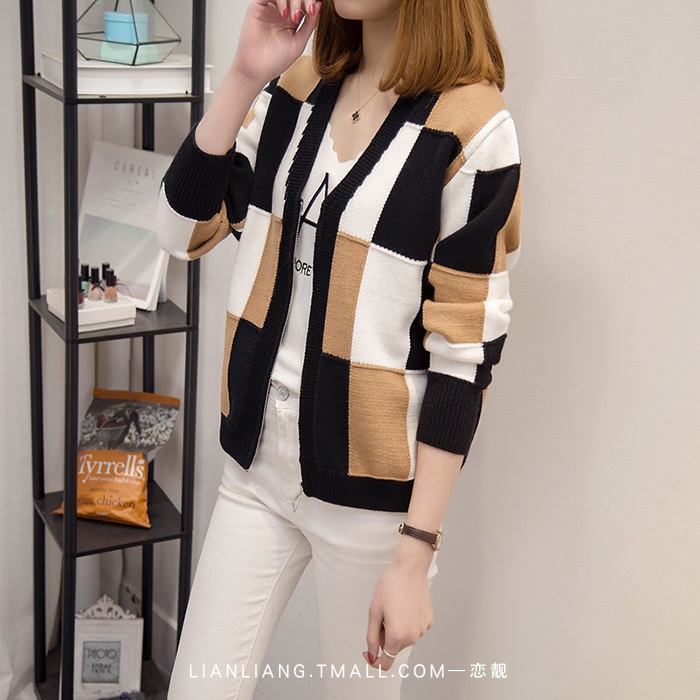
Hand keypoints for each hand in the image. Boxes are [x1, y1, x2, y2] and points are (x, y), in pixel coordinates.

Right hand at [231, 0, 322, 88]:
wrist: (257, 71)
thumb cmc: (276, 61)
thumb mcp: (299, 42)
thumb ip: (310, 24)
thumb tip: (320, 4)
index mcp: (292, 19)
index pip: (304, 2)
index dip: (312, 2)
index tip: (316, 10)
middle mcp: (281, 10)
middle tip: (310, 10)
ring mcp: (269, 7)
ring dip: (295, 0)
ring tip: (295, 17)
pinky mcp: (257, 6)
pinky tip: (284, 14)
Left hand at [363, 552, 434, 670]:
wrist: (410, 569)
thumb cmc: (390, 586)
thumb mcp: (374, 611)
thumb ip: (372, 637)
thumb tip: (372, 655)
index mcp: (397, 635)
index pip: (386, 662)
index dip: (375, 661)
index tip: (368, 652)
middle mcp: (413, 637)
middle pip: (394, 648)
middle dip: (386, 638)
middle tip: (382, 616)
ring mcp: (423, 629)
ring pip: (405, 639)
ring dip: (397, 630)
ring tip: (395, 608)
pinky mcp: (429, 621)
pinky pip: (415, 629)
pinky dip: (408, 623)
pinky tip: (406, 606)